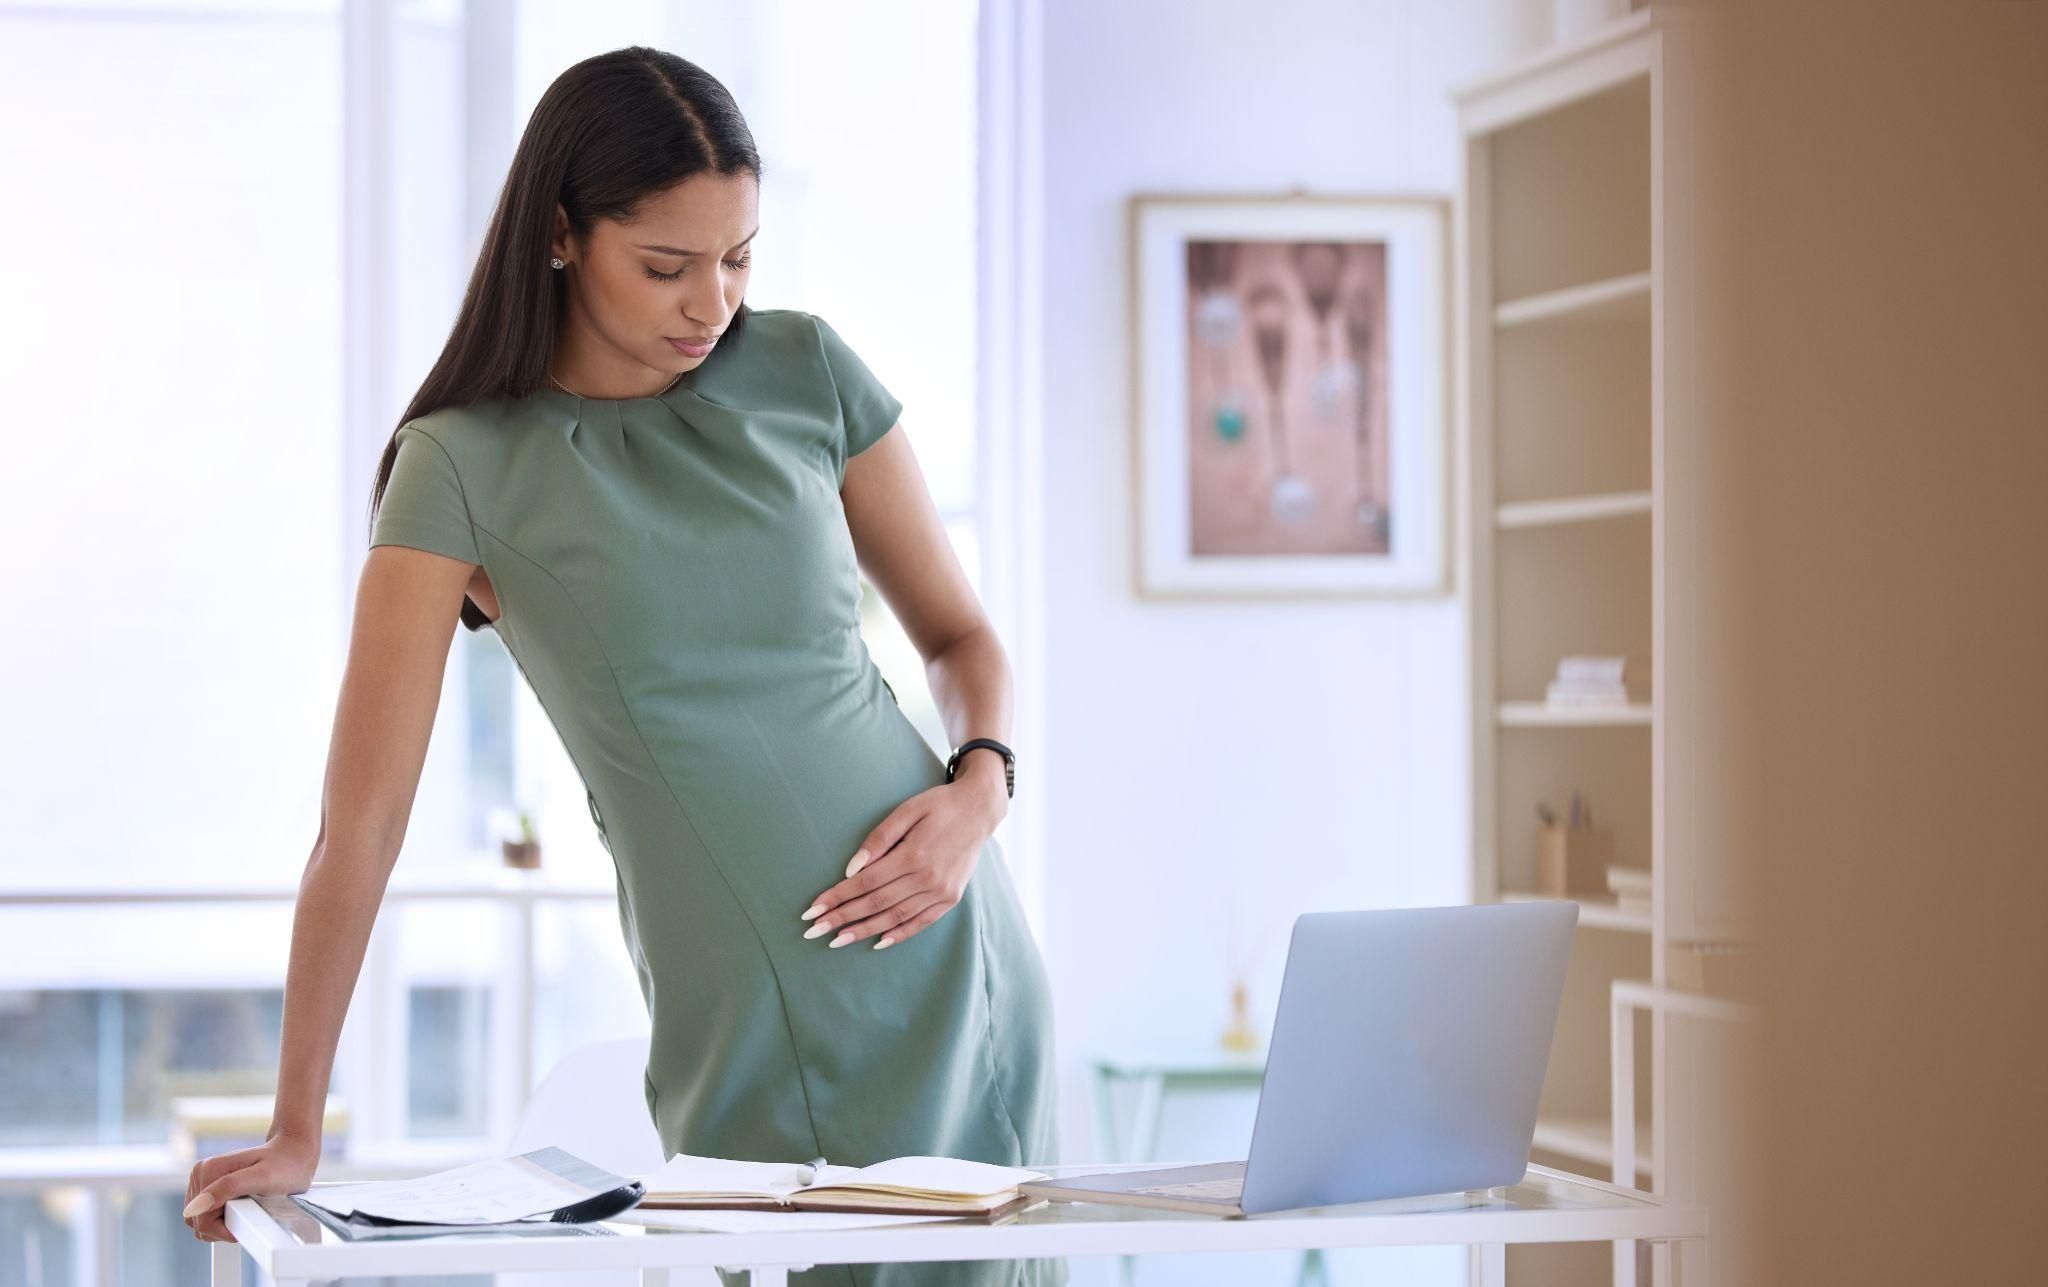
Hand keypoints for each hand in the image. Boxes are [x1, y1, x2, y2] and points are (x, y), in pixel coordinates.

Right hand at [184, 1132, 319, 1242]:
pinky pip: (208, 1215)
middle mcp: (201, 1173)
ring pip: (201, 1220)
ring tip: (248, 1206)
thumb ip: (228, 1188)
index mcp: (207, 1170)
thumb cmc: (284, 1165)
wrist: (292, 1154)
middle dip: (224, 1225)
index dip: (225, 1228)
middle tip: (251, 1210)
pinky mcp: (209, 1188)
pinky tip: (243, 1206)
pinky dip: (224, 1218)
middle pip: (198, 1221)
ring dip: (224, 1222)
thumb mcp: (262, 1177)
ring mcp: (203, 1181)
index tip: (249, 1218)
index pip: (200, 1220)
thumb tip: (193, 1209)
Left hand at [799, 765, 1007, 950]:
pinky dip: (899, 934)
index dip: (837, 897)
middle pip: (875, 903)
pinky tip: (878, 942)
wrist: (979, 810)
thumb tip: (851, 869)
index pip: (865, 882)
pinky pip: (921, 922)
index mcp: (913, 854)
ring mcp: (941, 891)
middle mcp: (927, 878)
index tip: (812, 909)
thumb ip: (879, 838)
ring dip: (864, 931)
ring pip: (895, 917)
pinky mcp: (951, 898)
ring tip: (837, 941)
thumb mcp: (907, 810)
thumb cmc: (938, 805)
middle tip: (813, 931)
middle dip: (841, 918)